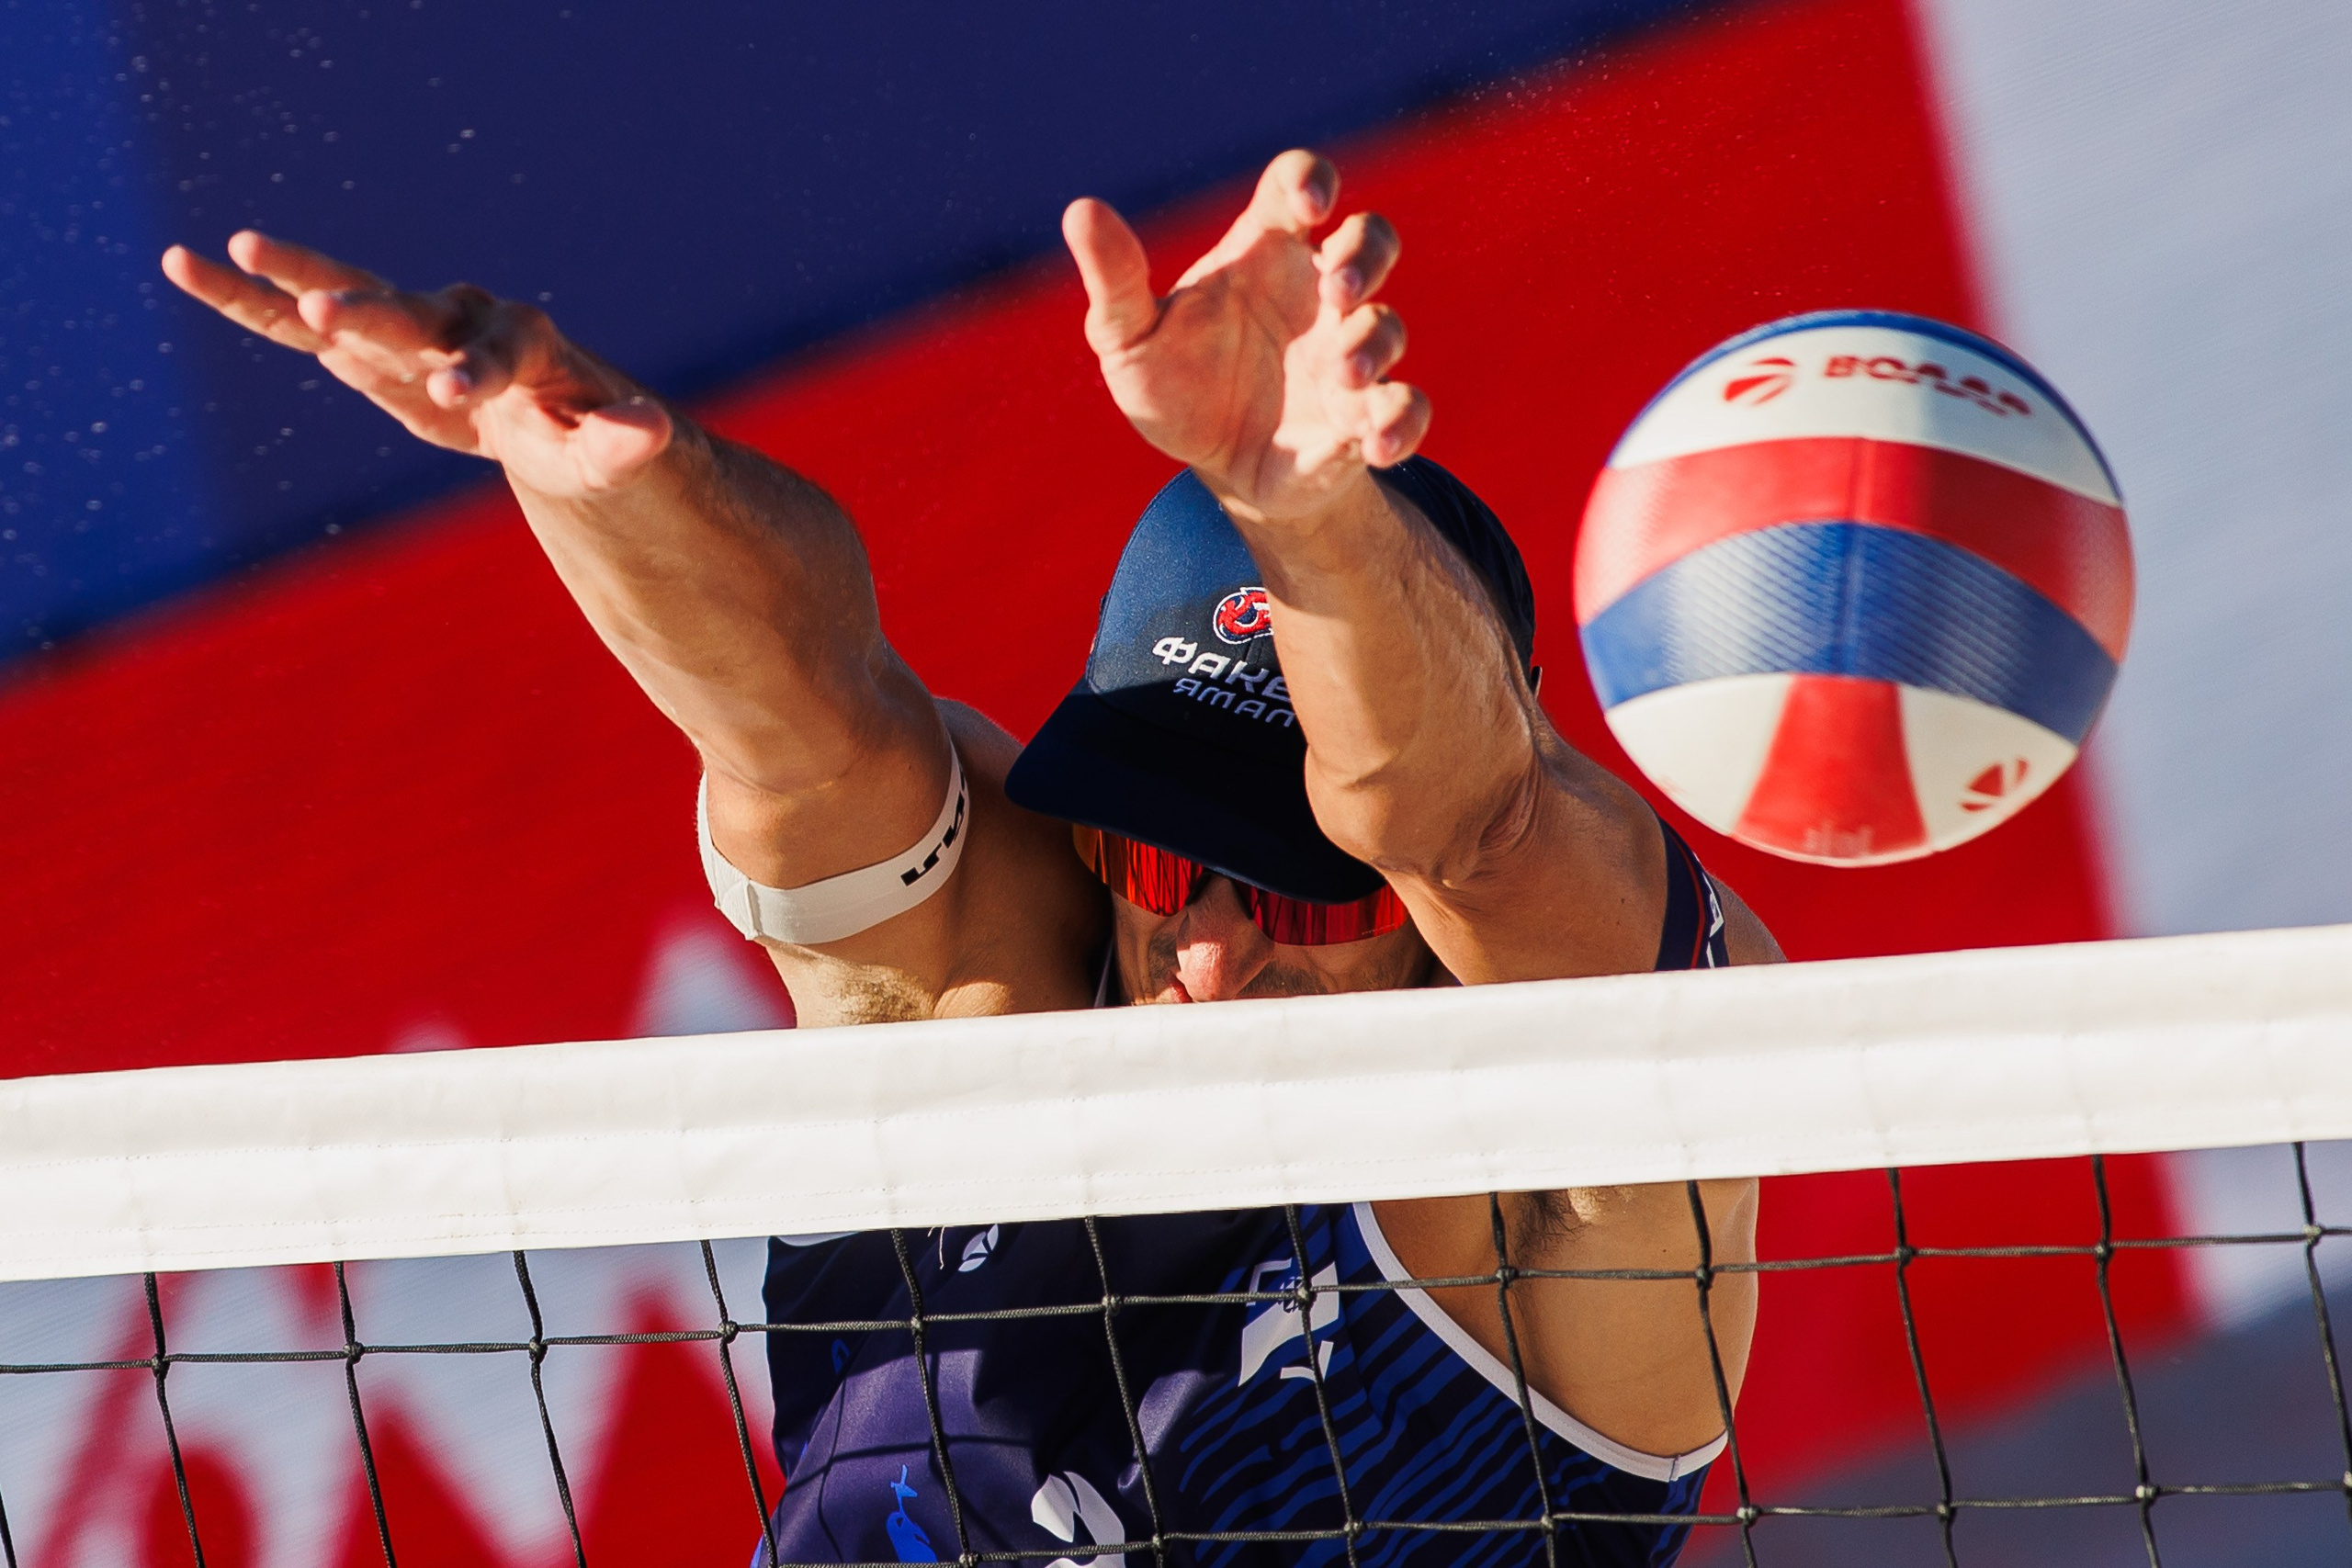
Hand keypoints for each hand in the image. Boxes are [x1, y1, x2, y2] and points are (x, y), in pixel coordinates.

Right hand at [161, 232, 671, 498]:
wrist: (555, 416)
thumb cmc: (585, 436)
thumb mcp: (608, 455)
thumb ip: (621, 444)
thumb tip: (650, 431)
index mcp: (529, 344)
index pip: (503, 352)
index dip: (480, 371)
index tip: (457, 392)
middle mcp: (467, 318)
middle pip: (418, 313)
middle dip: (378, 315)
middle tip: (331, 316)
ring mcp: (412, 325)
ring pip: (350, 298)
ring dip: (298, 280)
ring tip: (232, 250)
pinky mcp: (369, 344)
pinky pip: (299, 320)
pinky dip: (249, 299)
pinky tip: (187, 266)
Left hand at [1063, 150, 1428, 525]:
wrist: (1212, 467)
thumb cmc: (1176, 385)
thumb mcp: (1128, 338)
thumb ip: (1114, 280)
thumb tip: (1081, 210)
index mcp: (1266, 253)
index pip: (1299, 187)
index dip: (1313, 180)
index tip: (1310, 204)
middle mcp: (1318, 295)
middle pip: (1370, 240)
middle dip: (1366, 255)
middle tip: (1337, 290)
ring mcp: (1347, 354)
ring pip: (1388, 326)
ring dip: (1372, 343)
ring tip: (1341, 375)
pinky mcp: (1364, 417)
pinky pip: (1405, 408)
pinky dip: (1403, 423)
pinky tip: (1377, 445)